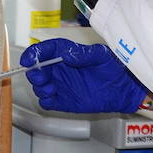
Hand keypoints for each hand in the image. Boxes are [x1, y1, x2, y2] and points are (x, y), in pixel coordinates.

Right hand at [20, 39, 145, 114]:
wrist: (123, 88)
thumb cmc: (114, 68)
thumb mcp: (100, 55)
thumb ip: (82, 54)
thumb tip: (66, 54)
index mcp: (65, 54)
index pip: (43, 51)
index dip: (33, 54)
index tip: (29, 59)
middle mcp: (59, 69)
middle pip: (36, 69)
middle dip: (34, 72)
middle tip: (41, 77)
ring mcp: (60, 85)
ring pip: (38, 85)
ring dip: (39, 87)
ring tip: (51, 88)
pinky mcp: (63, 100)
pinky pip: (46, 101)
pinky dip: (45, 99)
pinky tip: (54, 96)